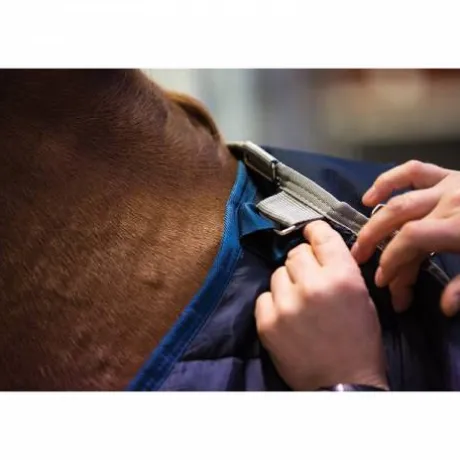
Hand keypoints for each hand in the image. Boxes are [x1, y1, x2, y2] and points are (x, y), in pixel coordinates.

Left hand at [255, 220, 387, 390]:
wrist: (343, 384)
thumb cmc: (359, 341)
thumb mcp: (361, 298)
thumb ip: (340, 269)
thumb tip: (318, 248)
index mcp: (342, 277)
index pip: (321, 235)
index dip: (314, 231)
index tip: (310, 232)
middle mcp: (312, 285)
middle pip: (295, 253)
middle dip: (302, 263)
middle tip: (309, 279)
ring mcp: (286, 304)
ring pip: (277, 273)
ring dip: (288, 283)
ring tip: (299, 302)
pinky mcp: (267, 322)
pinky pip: (264, 296)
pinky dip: (274, 303)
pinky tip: (286, 316)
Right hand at [350, 160, 459, 315]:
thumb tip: (442, 307)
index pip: (410, 241)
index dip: (392, 262)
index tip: (386, 283)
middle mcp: (448, 201)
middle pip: (397, 220)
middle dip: (375, 243)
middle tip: (361, 264)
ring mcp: (448, 183)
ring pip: (400, 199)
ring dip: (376, 219)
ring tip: (361, 239)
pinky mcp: (452, 174)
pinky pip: (413, 171)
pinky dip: (389, 181)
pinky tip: (371, 197)